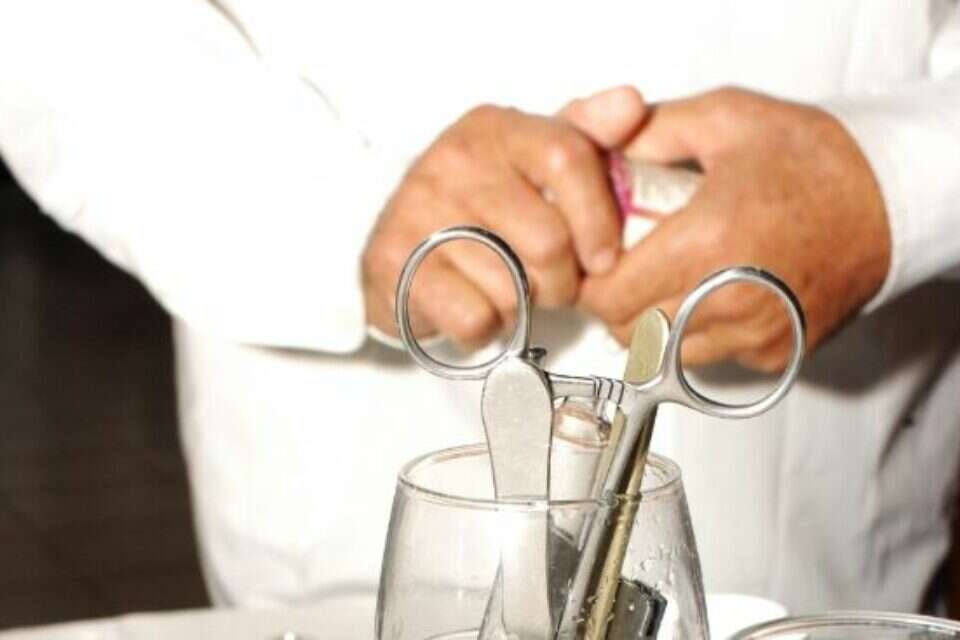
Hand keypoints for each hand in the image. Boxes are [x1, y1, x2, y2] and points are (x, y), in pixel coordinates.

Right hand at [362, 89, 644, 347]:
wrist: (397, 253)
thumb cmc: (482, 210)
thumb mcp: (532, 163)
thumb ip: (585, 135)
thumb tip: (631, 104)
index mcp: (493, 128)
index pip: (567, 158)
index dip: (599, 219)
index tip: (603, 256)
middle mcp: (450, 160)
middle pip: (547, 240)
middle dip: (563, 280)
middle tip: (551, 284)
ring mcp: (417, 212)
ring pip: (512, 287)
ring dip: (523, 307)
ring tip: (508, 290)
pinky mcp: (395, 265)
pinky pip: (475, 318)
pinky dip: (486, 328)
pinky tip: (475, 306)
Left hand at [576, 87, 890, 371]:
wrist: (889, 199)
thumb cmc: (814, 159)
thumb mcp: (726, 119)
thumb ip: (648, 132)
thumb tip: (597, 152)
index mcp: (709, 241)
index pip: (609, 295)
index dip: (589, 280)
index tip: (591, 262)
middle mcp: (730, 299)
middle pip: (629, 330)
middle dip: (612, 302)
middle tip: (621, 268)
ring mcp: (756, 333)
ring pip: (663, 354)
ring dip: (649, 323)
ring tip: (663, 279)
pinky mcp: (776, 353)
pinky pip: (708, 358)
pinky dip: (692, 334)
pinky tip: (705, 293)